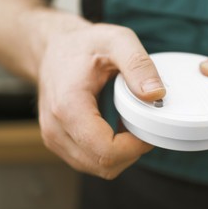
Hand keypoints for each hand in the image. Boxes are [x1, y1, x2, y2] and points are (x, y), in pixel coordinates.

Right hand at [38, 23, 164, 178]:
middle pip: (104, 165)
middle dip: (131, 151)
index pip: (106, 151)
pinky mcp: (57, 142)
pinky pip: (89, 161)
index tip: (148, 127)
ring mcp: (54, 138)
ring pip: (97, 168)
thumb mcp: (116, 40)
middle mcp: (55, 129)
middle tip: (142, 125)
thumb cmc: (83, 44)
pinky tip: (114, 129)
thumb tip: (157, 94)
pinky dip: (108, 152)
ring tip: (127, 124)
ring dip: (121, 153)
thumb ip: (138, 64)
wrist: (51, 48)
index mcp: (68, 106)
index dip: (135, 146)